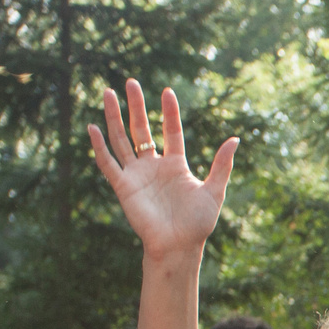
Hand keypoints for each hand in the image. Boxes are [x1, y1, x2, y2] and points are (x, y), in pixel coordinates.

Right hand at [86, 80, 237, 262]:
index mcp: (176, 165)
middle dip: (136, 106)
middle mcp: (154, 166)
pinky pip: (108, 163)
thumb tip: (235, 139)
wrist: (179, 246)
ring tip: (107, 93)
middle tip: (130, 82)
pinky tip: (93, 128)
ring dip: (113, 117)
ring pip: (121, 139)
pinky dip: (100, 146)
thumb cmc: (198, 223)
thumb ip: (222, 164)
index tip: (167, 91)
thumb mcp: (214, 190)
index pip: (171, 131)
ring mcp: (137, 175)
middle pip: (141, 129)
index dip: (169, 112)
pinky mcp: (124, 187)